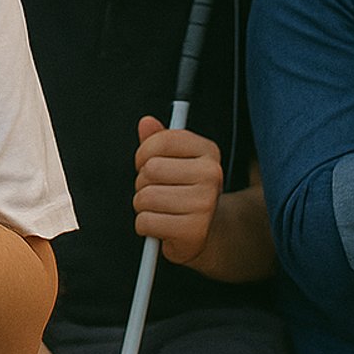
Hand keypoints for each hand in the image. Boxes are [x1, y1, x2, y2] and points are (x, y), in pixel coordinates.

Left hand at [132, 117, 223, 267]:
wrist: (209, 231)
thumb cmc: (185, 191)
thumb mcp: (176, 161)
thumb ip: (159, 140)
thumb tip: (146, 122)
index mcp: (208, 151)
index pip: (163, 140)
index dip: (144, 153)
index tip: (146, 163)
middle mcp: (212, 175)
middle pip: (150, 169)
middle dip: (142, 182)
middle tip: (156, 190)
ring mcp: (205, 203)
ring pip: (145, 197)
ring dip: (142, 206)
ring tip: (159, 209)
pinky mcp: (194, 230)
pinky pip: (146, 221)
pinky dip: (144, 226)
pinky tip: (161, 226)